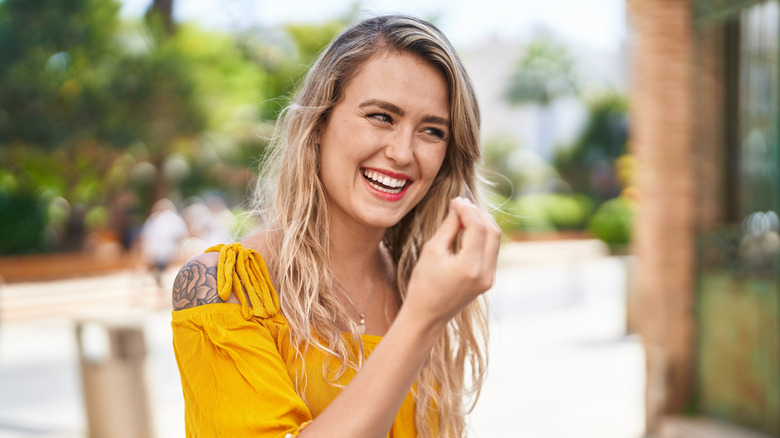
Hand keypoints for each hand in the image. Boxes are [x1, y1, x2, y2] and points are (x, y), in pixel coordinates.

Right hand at [404, 197, 500, 325]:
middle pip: (492, 231)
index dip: (468, 209)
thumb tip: (459, 207)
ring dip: (482, 223)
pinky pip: (491, 251)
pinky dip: (482, 236)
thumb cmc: (422, 284)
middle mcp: (485, 273)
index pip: (477, 227)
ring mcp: (489, 278)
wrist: (427, 316)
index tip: (455, 200)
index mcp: (469, 266)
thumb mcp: (431, 251)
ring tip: (464, 214)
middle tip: (461, 204)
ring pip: (495, 240)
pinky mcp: (488, 280)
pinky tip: (468, 229)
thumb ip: (449, 227)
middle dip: (478, 214)